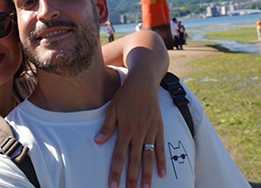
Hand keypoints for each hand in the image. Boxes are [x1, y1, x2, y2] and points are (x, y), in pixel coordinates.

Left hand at [95, 71, 165, 187]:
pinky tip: (162, 174)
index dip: (115, 172)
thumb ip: (106, 126)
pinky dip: (162, 161)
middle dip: (132, 178)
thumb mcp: (112, 108)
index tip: (113, 185)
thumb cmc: (125, 95)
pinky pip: (161, 148)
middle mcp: (138, 132)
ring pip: (149, 157)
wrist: (143, 82)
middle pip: (134, 160)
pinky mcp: (159, 128)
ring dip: (147, 174)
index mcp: (125, 129)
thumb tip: (98, 142)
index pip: (119, 155)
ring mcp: (150, 131)